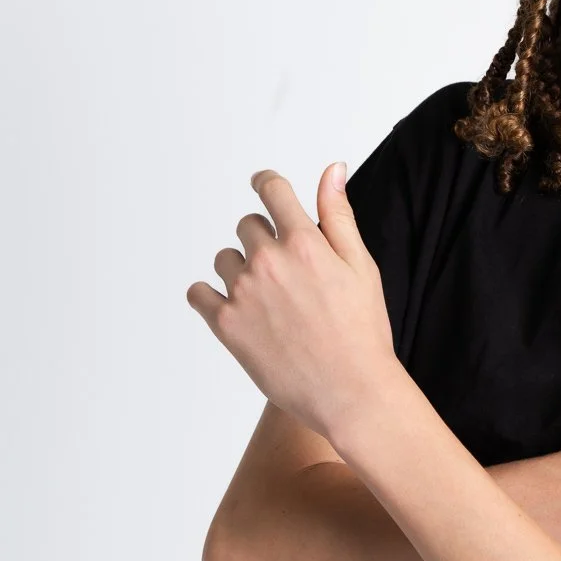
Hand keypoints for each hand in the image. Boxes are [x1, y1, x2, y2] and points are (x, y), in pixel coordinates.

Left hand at [186, 162, 397, 442]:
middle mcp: (268, 261)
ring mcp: (244, 293)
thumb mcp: (361, 266)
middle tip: (286, 272)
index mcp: (304, 241)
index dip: (266, 183)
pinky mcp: (226, 325)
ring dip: (240, 268)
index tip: (263, 185)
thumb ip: (339, 214)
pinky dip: (211, 296)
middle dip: (263, 238)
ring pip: (224, 259)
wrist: (350, 392)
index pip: (271, 190)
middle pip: (246, 225)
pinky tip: (235, 308)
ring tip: (269, 299)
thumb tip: (332, 169)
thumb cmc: (362, 330)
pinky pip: (198, 294)